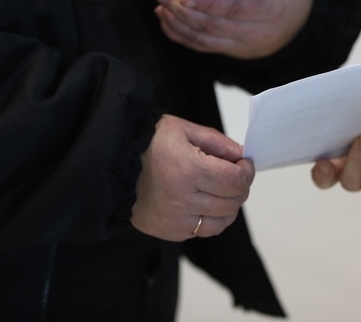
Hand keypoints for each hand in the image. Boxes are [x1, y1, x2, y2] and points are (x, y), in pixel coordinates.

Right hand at [130, 115, 254, 240]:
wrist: (113, 164)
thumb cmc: (149, 143)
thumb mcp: (184, 130)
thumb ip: (218, 143)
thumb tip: (241, 157)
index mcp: (188, 170)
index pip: (235, 181)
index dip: (247, 172)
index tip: (245, 164)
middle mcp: (181, 199)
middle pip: (232, 202)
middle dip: (241, 188)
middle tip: (235, 175)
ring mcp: (174, 219)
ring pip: (221, 222)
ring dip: (230, 206)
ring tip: (223, 191)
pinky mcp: (167, 231)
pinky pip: (202, 231)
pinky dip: (211, 218)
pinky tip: (204, 202)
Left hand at [154, 0, 312, 58]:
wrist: (299, 26)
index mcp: (271, 11)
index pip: (237, 9)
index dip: (210, 4)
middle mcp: (255, 33)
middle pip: (213, 25)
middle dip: (183, 10)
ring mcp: (241, 46)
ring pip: (203, 38)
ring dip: (177, 22)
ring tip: (161, 3)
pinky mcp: (229, 50)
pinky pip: (200, 46)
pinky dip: (179, 34)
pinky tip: (166, 18)